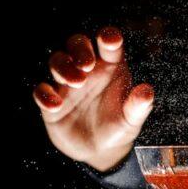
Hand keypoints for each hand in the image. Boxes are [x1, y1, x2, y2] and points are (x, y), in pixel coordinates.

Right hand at [34, 27, 153, 170]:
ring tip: (76, 82)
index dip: (108, 38)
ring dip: (63, 67)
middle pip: (77, 44)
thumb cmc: (119, 127)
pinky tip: (56, 105)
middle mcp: (88, 71)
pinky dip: (45, 95)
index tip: (109, 40)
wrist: (100, 151)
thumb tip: (146, 92)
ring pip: (57, 61)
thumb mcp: (132, 119)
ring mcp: (67, 85)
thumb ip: (138, 106)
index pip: (108, 44)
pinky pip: (41, 91)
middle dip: (80, 49)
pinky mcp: (52, 103)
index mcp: (111, 67)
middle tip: (87, 65)